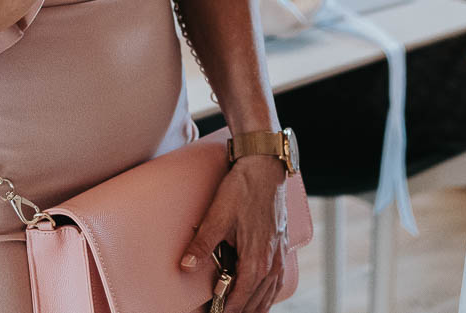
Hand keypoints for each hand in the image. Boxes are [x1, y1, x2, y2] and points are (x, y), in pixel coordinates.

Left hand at [179, 156, 290, 312]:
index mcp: (256, 260)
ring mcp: (279, 256)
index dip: (225, 310)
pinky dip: (267, 296)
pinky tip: (260, 298)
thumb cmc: (243, 190)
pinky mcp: (281, 248)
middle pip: (255, 302)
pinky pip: (276, 283)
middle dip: (238, 312)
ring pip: (268, 295)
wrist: (265, 168)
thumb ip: (202, 244)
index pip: (239, 298)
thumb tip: (184, 266)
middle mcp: (271, 263)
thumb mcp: (218, 216)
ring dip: (253, 308)